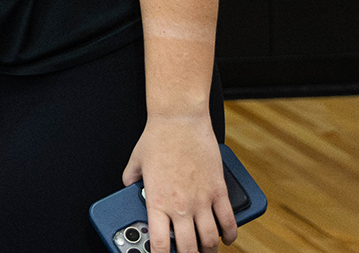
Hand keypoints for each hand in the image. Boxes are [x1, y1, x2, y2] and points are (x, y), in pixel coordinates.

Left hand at [123, 114, 238, 251]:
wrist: (179, 119)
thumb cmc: (157, 137)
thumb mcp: (135, 162)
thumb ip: (131, 180)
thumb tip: (128, 188)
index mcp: (157, 201)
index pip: (160, 243)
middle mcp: (180, 205)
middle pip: (188, 247)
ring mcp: (202, 199)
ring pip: (210, 238)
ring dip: (209, 250)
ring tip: (206, 252)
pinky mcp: (218, 190)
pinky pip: (228, 220)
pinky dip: (230, 234)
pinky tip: (227, 239)